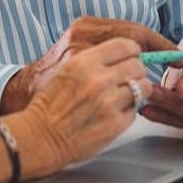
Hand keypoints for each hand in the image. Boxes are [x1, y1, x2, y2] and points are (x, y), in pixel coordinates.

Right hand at [16, 37, 150, 175]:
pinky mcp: (115, 124)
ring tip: (124, 95)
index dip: (132, 50)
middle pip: (138, 66)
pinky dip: (128, 110)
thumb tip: (121, 56)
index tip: (132, 55)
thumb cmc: (49, 105)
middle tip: (130, 77)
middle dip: (137, 71)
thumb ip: (93, 61)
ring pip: (143, 88)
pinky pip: (135, 110)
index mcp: (83, 62)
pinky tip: (114, 112)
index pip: (124, 45)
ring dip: (137, 90)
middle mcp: (98, 80)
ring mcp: (109, 103)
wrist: (40, 136)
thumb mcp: (66, 70)